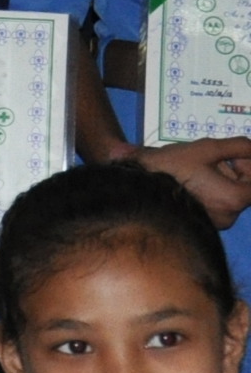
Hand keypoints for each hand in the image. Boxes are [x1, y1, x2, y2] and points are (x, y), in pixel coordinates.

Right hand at [128, 136, 250, 224]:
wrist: (133, 191)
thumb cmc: (171, 170)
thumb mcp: (206, 149)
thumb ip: (238, 146)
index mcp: (233, 199)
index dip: (247, 166)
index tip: (231, 158)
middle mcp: (228, 217)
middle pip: (243, 190)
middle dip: (231, 173)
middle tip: (209, 160)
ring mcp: (214, 224)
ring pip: (226, 197)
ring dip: (218, 182)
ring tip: (194, 171)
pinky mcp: (200, 226)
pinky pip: (213, 206)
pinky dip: (207, 194)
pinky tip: (187, 184)